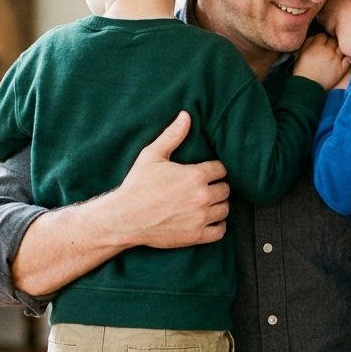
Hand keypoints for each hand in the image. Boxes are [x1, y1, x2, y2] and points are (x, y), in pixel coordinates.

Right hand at [103, 111, 230, 248]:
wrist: (125, 218)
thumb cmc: (137, 185)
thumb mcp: (152, 155)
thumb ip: (172, 135)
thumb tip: (186, 115)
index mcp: (195, 176)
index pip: (221, 169)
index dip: (213, 169)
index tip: (204, 172)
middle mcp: (202, 197)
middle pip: (225, 189)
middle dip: (216, 186)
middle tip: (203, 187)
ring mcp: (201, 218)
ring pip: (225, 209)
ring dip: (218, 204)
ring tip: (204, 202)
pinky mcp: (196, 236)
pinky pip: (221, 231)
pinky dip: (218, 225)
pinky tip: (208, 219)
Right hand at [293, 32, 350, 89]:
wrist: (307, 87)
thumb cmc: (302, 71)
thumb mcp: (301, 54)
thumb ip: (308, 42)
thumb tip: (316, 37)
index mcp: (316, 46)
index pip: (323, 36)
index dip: (321, 39)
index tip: (320, 44)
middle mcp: (328, 51)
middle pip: (333, 40)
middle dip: (329, 44)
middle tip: (326, 50)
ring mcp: (336, 60)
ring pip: (340, 48)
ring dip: (337, 50)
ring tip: (333, 55)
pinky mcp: (342, 68)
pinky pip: (347, 58)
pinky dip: (345, 57)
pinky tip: (340, 60)